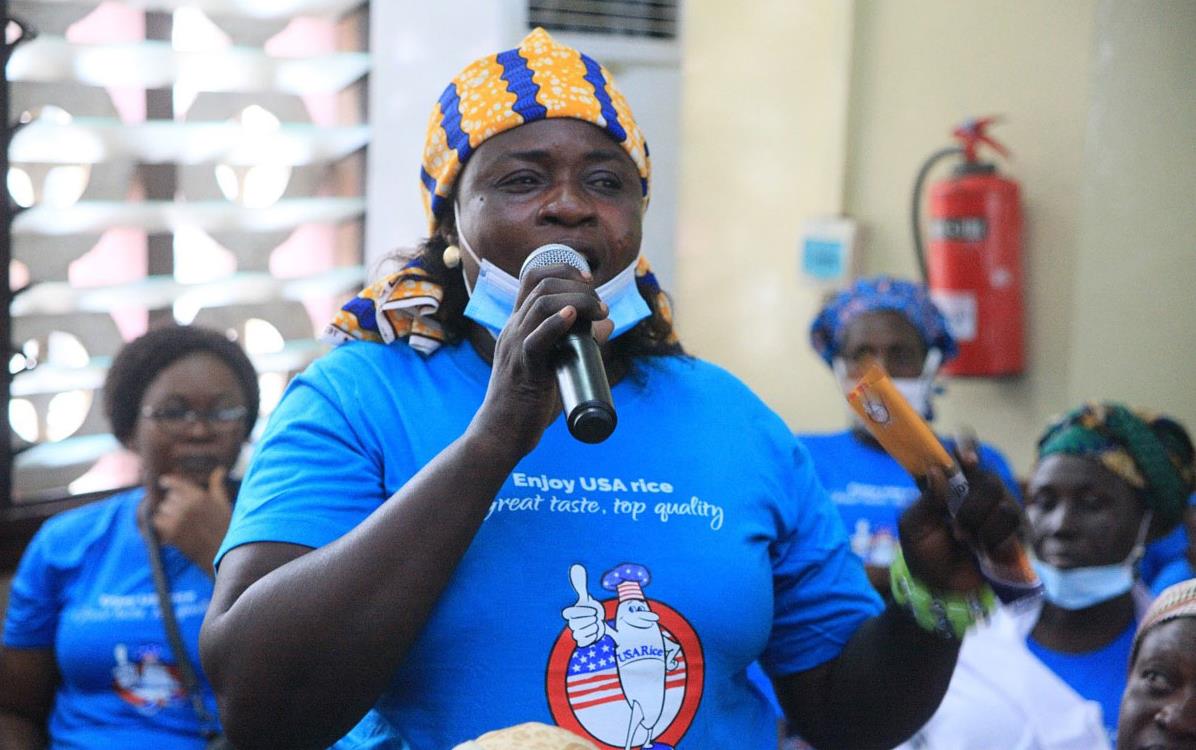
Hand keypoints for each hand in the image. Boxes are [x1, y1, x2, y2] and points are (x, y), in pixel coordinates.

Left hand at [147, 466, 231, 576]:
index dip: (168, 482)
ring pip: (162, 509)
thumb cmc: (225, 527)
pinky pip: (157, 521)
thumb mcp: (223, 503)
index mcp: (200, 496)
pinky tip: (171, 528)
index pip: (176, 483)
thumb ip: (217, 485)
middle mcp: (187, 505)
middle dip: (174, 503)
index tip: (163, 482)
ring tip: (179, 522)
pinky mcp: (171, 532)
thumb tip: (219, 470)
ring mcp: (178, 519)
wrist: (220, 552)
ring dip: (167, 514)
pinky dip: (161, 524)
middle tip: (183, 513)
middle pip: (169, 497)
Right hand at [469, 262, 612, 455]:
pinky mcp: (523, 368)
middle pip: (542, 284)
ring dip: (578, 301)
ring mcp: (516, 346)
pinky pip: (536, 339)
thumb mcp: (555, 363)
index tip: (590, 281)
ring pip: (541, 304)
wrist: (501, 432)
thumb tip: (608, 325)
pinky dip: (556, 324)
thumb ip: (578, 342)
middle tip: (601, 306)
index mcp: (519, 325)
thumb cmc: (528, 401)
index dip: (563, 269)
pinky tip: (572, 317)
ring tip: (600, 313)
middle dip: (578, 285)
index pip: (533, 277)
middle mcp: (514, 328)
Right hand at [562, 564, 606, 646]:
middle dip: (591, 619)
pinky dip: (594, 636)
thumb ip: (580, 584)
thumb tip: (576, 567)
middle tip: (596, 617)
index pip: (569, 614)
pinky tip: (596, 631)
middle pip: (578, 624)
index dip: (583, 612)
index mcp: (568, 613)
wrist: (596, 622)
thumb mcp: (586, 596)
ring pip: (582, 633)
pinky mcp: (581, 642)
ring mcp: (575, 634)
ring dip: (593, 628)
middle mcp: (569, 624)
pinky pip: (586, 642)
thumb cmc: (589, 608)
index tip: (593, 610)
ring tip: (596, 624)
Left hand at [897, 443, 1022, 592]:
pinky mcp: (1016, 535)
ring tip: (967, 543)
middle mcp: (980, 491)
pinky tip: (985, 553)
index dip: (969, 449)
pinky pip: (1016, 532)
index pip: (966, 453)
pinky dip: (996, 545)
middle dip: (971, 509)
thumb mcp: (914, 527)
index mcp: (953, 482)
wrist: (939, 587)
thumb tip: (937, 472)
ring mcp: (1001, 511)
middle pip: (990, 480)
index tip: (966, 461)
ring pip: (1005, 507)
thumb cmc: (923, 551)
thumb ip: (926, 501)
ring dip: (982, 530)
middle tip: (956, 528)